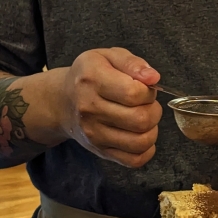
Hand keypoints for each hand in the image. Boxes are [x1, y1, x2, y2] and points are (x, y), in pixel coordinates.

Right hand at [56, 48, 161, 166]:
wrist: (63, 102)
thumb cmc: (90, 76)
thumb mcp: (108, 56)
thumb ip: (132, 63)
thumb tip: (153, 78)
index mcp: (92, 79)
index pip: (134, 93)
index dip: (148, 91)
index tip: (144, 89)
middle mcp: (89, 109)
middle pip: (140, 119)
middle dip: (154, 110)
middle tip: (146, 104)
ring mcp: (94, 134)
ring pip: (140, 142)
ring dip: (152, 130)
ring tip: (144, 118)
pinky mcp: (100, 151)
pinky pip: (134, 160)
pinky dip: (146, 150)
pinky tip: (141, 135)